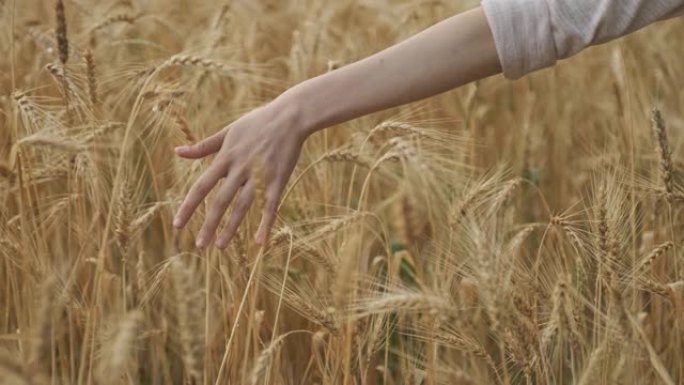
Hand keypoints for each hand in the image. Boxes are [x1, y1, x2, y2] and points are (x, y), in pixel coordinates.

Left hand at [172, 97, 308, 248]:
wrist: (290, 116)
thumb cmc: (258, 122)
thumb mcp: (228, 131)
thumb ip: (203, 146)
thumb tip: (177, 152)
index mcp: (226, 157)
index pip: (202, 186)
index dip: (189, 206)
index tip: (178, 224)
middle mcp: (240, 169)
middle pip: (220, 201)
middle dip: (209, 224)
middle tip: (199, 245)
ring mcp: (260, 175)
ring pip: (242, 206)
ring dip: (230, 228)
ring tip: (220, 247)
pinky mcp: (278, 180)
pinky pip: (270, 206)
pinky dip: (264, 224)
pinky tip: (259, 242)